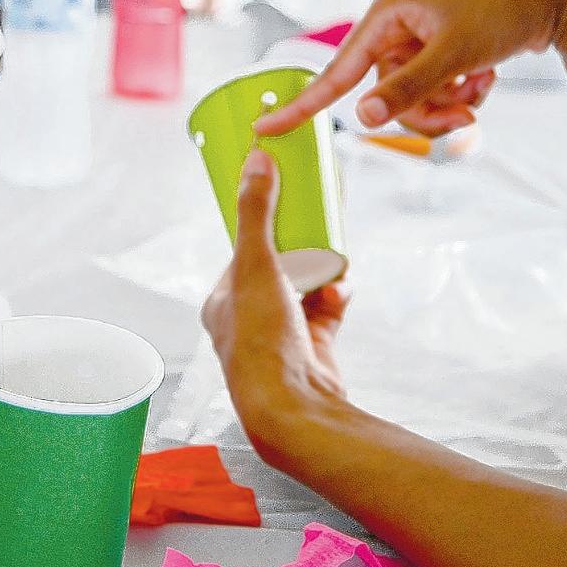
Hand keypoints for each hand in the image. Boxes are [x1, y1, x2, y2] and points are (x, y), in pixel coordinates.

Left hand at [202, 150, 351, 450]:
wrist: (294, 407)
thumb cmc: (262, 339)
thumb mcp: (256, 264)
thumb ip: (257, 212)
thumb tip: (256, 159)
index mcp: (222, 300)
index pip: (240, 252)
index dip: (261, 225)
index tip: (283, 200)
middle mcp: (247, 318)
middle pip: (277, 268)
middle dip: (300, 246)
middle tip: (318, 219)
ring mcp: (281, 336)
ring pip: (305, 290)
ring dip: (322, 273)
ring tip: (334, 253)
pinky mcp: (312, 350)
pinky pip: (327, 313)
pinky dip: (337, 299)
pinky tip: (343, 291)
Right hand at [253, 0, 566, 139]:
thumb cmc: (504, 7)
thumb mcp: (453, 54)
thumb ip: (406, 89)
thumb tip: (361, 120)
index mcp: (387, 15)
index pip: (336, 71)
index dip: (303, 104)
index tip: (267, 127)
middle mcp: (399, 25)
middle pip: (384, 95)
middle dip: (423, 112)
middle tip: (462, 119)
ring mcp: (423, 38)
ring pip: (415, 96)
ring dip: (449, 104)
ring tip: (482, 90)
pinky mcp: (447, 48)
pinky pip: (439, 89)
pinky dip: (463, 93)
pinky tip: (488, 76)